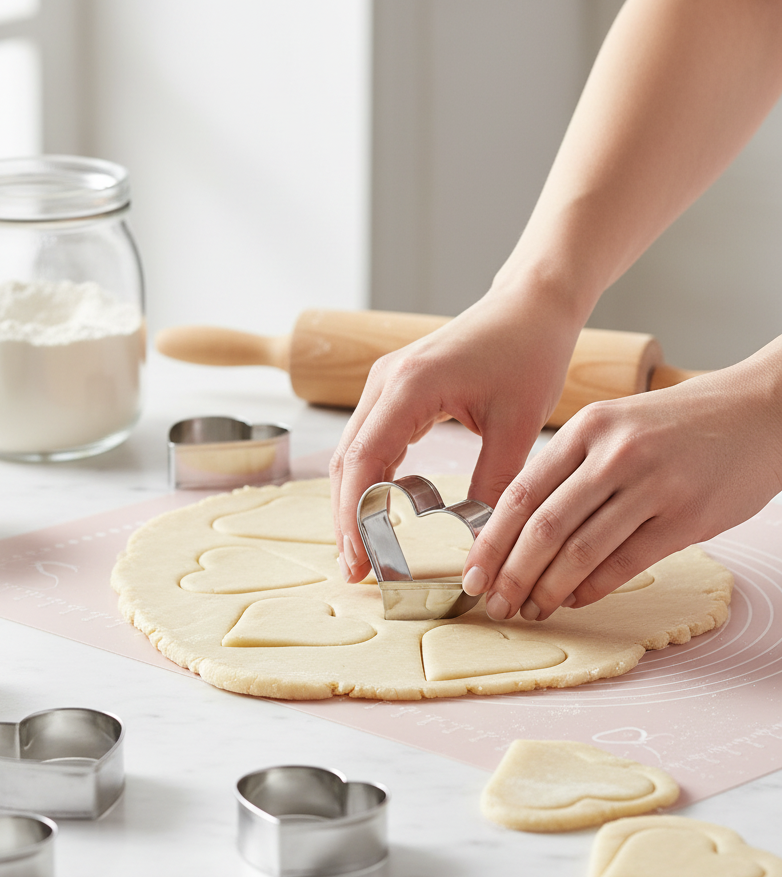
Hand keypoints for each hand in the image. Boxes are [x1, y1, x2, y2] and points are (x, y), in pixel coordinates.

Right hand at [330, 283, 581, 581]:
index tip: (360, 561)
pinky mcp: (393, 390)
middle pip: (346, 461)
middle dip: (346, 519)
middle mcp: (384, 382)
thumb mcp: (519, 424)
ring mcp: (383, 384)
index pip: (363, 461)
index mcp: (410, 386)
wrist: (530, 306)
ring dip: (353, 502)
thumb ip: (494, 483)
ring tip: (362, 552)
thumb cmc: (529, 352)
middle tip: (355, 570)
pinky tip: (379, 513)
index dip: (355, 516)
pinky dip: (368, 480)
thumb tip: (481, 543)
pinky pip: (368, 441)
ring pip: (351, 453)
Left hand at [462, 347, 781, 620]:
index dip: (490, 542)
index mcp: (586, 428)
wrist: (762, 411)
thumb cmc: (677, 425)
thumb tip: (519, 530)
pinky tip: (575, 600)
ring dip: (548, 590)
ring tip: (531, 609)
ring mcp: (652, 486)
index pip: (520, 494)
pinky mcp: (687, 517)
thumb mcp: (614, 425)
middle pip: (543, 528)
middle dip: (511, 574)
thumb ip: (569, 469)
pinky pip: (624, 563)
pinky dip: (592, 588)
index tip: (473, 574)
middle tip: (494, 603)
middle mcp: (615, 455)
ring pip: (580, 551)